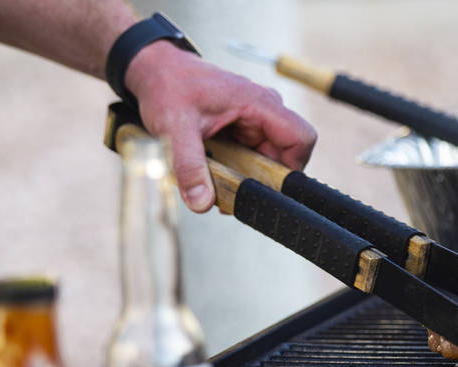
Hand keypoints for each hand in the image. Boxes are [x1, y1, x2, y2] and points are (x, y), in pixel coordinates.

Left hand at [125, 42, 316, 212]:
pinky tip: (211, 177)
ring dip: (245, 181)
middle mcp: (263, 112)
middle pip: (283, 159)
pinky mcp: (242, 132)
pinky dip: (235, 174)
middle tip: (230, 198)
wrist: (156, 72)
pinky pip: (250, 161)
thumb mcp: (175, 128)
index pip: (301, 138)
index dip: (293, 170)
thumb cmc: (168, 86)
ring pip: (266, 163)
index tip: (267, 190)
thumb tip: (201, 202)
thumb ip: (189, 166)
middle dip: (261, 183)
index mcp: (259, 103)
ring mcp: (254, 122)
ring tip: (215, 187)